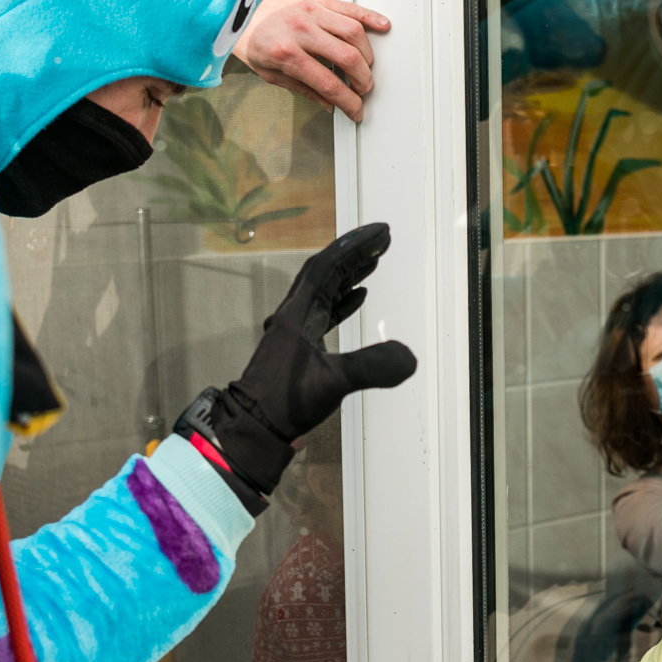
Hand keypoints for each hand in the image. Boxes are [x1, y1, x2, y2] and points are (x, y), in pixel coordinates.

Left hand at [198, 224, 416, 496]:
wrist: (254, 428)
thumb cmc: (285, 403)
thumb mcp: (333, 382)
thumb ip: (371, 367)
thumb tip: (408, 357)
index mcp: (298, 313)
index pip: (328, 266)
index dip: (355, 246)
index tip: (381, 233)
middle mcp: (293, 315)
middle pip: (325, 273)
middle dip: (354, 254)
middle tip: (382, 240)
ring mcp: (293, 331)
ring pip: (323, 291)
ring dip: (348, 275)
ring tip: (374, 263)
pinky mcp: (297, 348)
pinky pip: (322, 312)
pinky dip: (342, 301)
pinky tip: (358, 299)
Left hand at [234, 0, 391, 121]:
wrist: (233, 3)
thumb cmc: (248, 36)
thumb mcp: (269, 72)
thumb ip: (303, 88)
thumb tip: (328, 102)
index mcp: (286, 52)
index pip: (329, 83)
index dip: (348, 102)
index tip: (355, 110)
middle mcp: (300, 28)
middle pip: (348, 58)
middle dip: (363, 80)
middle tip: (363, 90)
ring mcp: (310, 10)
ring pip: (354, 33)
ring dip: (367, 55)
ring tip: (365, 68)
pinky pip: (349, 7)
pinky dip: (369, 17)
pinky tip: (381, 27)